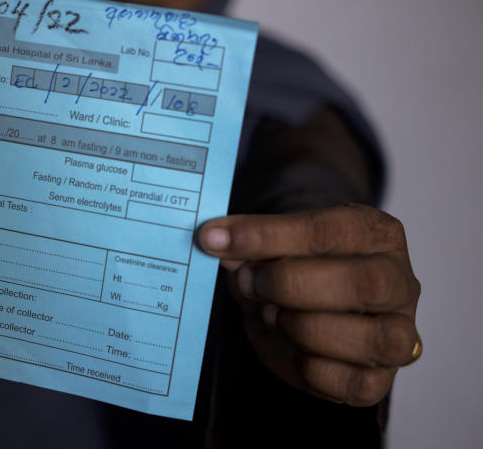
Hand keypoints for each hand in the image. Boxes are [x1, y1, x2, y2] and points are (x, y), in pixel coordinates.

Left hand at [198, 204, 420, 405]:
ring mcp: (399, 332)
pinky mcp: (380, 379)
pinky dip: (313, 370)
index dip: (267, 235)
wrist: (298, 311)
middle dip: (293, 284)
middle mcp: (399, 280)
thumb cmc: (290, 269)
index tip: (215, 239)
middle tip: (252, 283)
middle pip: (367, 284)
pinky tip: (290, 348)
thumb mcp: (267, 249)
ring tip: (273, 316)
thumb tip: (219, 245)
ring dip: (307, 329)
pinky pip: (356, 384)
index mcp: (375, 233)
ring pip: (377, 339)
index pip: (328, 230)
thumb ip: (249, 248)